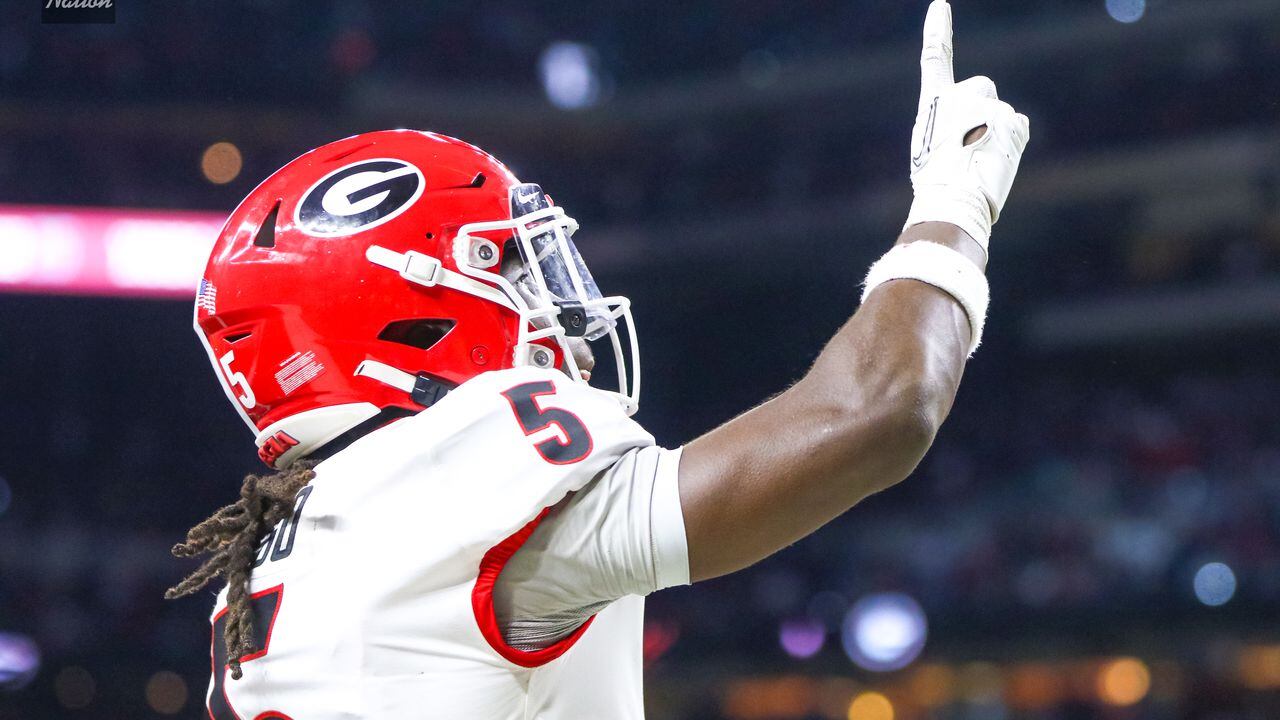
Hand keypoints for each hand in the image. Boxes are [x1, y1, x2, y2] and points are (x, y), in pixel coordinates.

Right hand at [905, 0, 1029, 254]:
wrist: (953, 198)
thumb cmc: (935, 185)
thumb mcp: (929, 151)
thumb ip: (947, 128)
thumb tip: (971, 136)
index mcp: (934, 102)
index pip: (935, 58)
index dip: (938, 31)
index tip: (940, 6)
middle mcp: (963, 95)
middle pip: (981, 88)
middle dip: (982, 109)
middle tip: (972, 143)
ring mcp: (991, 107)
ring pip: (1001, 114)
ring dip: (996, 134)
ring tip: (980, 163)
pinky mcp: (1014, 122)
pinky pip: (1018, 126)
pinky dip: (1012, 142)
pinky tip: (997, 162)